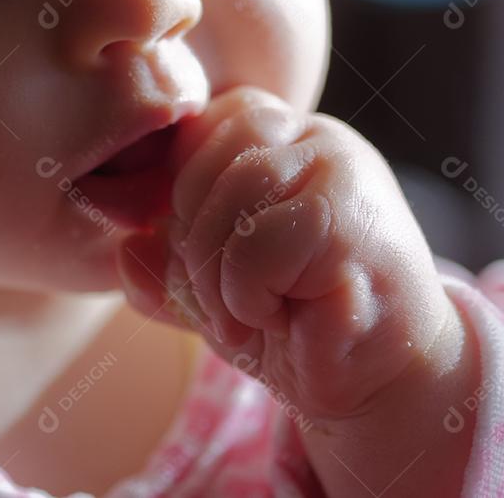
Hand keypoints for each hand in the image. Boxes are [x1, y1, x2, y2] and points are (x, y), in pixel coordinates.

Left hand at [116, 85, 457, 425]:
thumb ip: (162, 265)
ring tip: (249, 314)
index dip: (185, 189)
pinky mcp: (355, 224)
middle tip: (219, 295)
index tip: (210, 251)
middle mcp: (319, 140)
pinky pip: (256, 247)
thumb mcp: (209, 288)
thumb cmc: (294, 323)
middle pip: (210, 156)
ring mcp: (344, 173)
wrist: (378, 382)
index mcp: (286, 138)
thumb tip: (125, 249)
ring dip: (217, 275)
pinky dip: (247, 297)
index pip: (207, 121)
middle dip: (192, 236)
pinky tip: (282, 320)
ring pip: (232, 198)